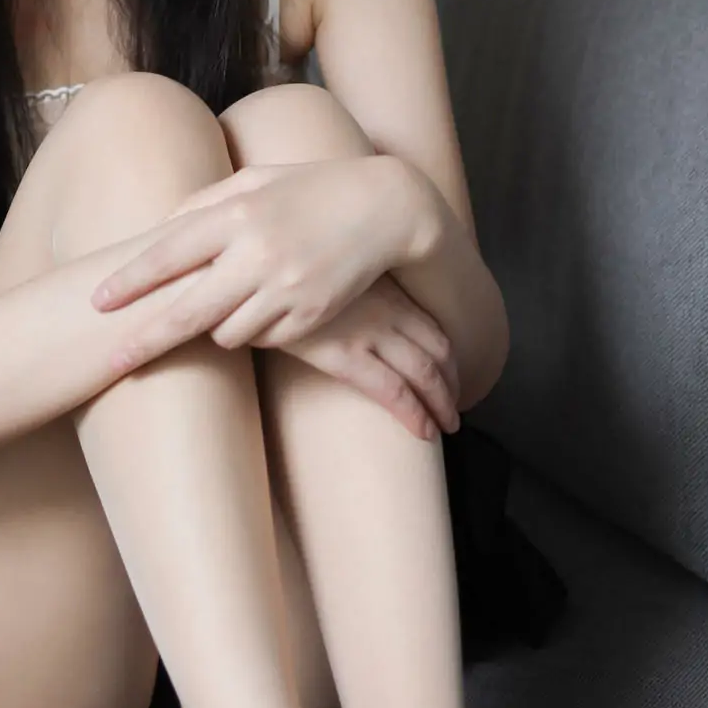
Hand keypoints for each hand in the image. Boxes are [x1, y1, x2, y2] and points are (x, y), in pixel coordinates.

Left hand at [88, 156, 427, 368]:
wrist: (386, 208)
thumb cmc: (311, 188)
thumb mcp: (256, 180)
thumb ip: (205, 202)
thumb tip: (159, 226)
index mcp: (237, 212)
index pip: (170, 252)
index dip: (130, 281)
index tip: (97, 302)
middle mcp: (258, 252)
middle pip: (187, 310)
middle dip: (145, 338)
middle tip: (111, 358)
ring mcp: (286, 287)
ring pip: (226, 333)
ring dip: (216, 326)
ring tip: (232, 300)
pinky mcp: (311, 314)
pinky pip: (265, 338)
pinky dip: (257, 328)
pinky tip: (270, 303)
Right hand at [272, 272, 461, 441]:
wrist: (254, 277)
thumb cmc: (289, 277)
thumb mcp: (333, 276)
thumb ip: (354, 294)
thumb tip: (360, 317)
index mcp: (386, 291)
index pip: (435, 328)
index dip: (450, 359)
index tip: (451, 378)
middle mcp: (386, 310)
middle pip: (438, 352)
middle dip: (451, 384)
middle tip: (453, 409)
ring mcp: (368, 332)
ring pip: (424, 373)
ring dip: (441, 404)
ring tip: (445, 426)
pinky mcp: (344, 354)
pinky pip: (393, 390)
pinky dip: (414, 413)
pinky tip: (423, 431)